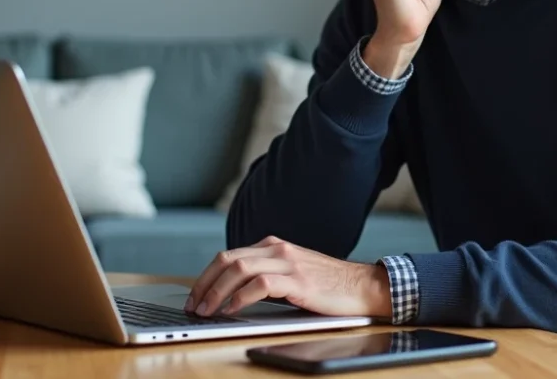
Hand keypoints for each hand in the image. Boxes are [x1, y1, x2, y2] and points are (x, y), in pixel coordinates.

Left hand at [186, 236, 391, 318]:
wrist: (362, 286)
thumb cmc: (327, 285)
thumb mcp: (291, 274)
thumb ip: (266, 276)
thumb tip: (232, 294)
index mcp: (274, 246)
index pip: (228, 256)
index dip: (206, 276)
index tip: (195, 296)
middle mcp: (278, 250)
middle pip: (227, 259)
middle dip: (204, 283)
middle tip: (194, 305)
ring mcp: (289, 264)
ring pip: (239, 269)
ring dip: (217, 291)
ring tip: (207, 310)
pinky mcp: (299, 281)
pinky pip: (261, 284)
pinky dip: (241, 297)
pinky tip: (233, 309)